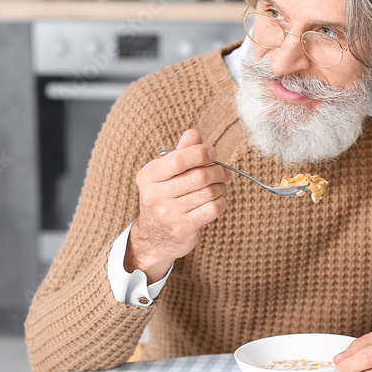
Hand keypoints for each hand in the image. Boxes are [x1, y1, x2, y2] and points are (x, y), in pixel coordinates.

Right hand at [125, 129, 231, 282]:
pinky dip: (222, 201)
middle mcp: (155, 195)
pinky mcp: (183, 228)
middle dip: (217, 171)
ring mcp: (168, 214)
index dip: (200, 153)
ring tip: (220, 187)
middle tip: (223, 172)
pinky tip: (218, 200)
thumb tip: (194, 133)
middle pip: (199, 176)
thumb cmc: (164, 197)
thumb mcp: (165, 173)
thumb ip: (180, 152)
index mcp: (148, 176)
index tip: (212, 153)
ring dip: (221, 187)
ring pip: (209, 192)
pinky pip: (213, 208)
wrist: (154, 238)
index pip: (178, 159)